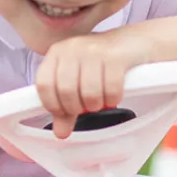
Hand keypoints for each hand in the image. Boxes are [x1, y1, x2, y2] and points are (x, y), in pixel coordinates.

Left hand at [35, 29, 152, 137]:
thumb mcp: (78, 82)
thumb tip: (61, 133)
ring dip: (96, 105)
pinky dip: (113, 99)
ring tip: (101, 101)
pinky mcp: (115, 56)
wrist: (132, 42)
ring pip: (89, 92)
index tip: (65, 112)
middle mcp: (72, 48)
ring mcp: (94, 51)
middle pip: (66, 91)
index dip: (53, 105)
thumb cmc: (100, 63)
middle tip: (87, 107)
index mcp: (57, 53)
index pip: (44, 84)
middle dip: (78, 108)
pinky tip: (114, 96)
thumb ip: (67, 108)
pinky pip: (111, 89)